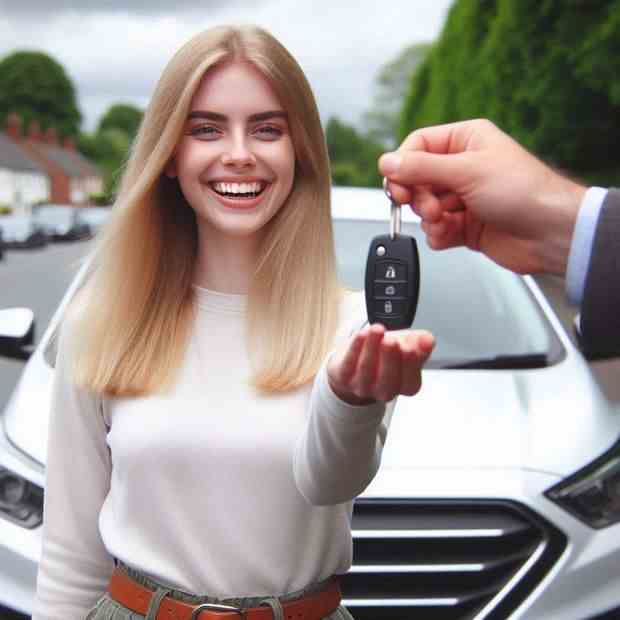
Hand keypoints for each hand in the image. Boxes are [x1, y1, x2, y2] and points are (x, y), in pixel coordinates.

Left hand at [327, 323, 434, 404]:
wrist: (356, 362)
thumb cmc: (385, 355)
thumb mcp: (407, 346)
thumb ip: (420, 342)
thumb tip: (428, 339)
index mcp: (404, 386)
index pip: (410, 382)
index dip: (411, 365)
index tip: (411, 346)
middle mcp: (384, 390)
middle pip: (388, 380)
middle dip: (390, 359)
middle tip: (393, 341)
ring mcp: (362, 386)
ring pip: (366, 370)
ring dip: (372, 348)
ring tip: (377, 330)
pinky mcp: (343, 378)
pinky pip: (349, 364)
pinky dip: (355, 348)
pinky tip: (362, 334)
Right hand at [378, 119, 585, 275]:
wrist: (550, 233)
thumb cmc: (525, 192)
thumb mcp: (467, 171)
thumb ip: (421, 167)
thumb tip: (388, 162)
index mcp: (465, 140)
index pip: (417, 146)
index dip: (402, 165)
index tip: (397, 184)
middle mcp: (462, 167)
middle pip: (416, 179)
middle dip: (418, 196)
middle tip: (427, 206)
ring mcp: (462, 198)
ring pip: (424, 207)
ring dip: (429, 218)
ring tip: (445, 220)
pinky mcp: (464, 225)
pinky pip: (435, 230)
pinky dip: (438, 234)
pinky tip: (450, 234)